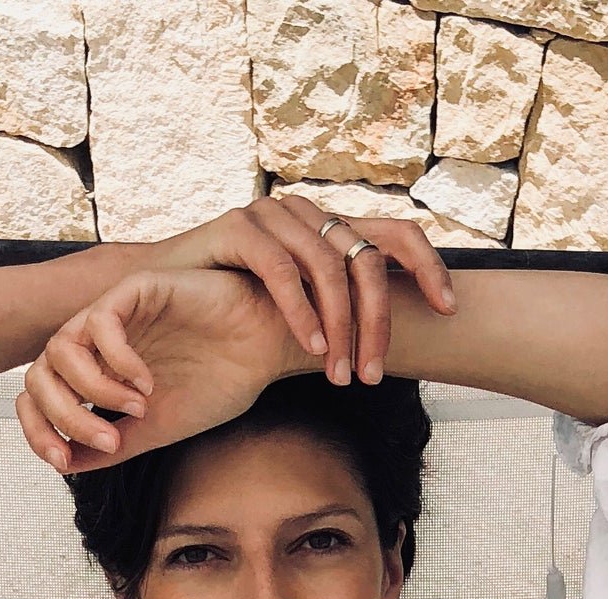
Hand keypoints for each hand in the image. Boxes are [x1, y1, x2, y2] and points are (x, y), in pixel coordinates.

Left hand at [15, 264, 304, 474]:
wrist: (266, 348)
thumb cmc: (222, 381)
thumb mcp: (159, 428)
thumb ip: (114, 444)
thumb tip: (67, 465)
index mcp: (97, 372)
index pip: (42, 395)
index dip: (39, 431)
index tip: (64, 461)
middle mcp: (98, 343)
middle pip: (39, 374)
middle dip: (63, 416)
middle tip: (109, 441)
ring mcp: (115, 314)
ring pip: (60, 347)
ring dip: (94, 390)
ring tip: (138, 408)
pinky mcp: (138, 290)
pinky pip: (101, 321)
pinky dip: (117, 359)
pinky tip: (148, 382)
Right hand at [142, 198, 456, 387]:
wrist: (160, 292)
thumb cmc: (233, 309)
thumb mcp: (300, 311)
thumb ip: (340, 313)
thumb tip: (392, 343)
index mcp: (331, 229)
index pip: (398, 234)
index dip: (430, 267)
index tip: (448, 310)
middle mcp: (310, 214)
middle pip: (369, 258)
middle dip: (379, 322)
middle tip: (373, 374)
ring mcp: (275, 215)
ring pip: (331, 266)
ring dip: (342, 327)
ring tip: (340, 375)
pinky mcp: (239, 226)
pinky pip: (282, 268)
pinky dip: (301, 310)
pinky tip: (311, 345)